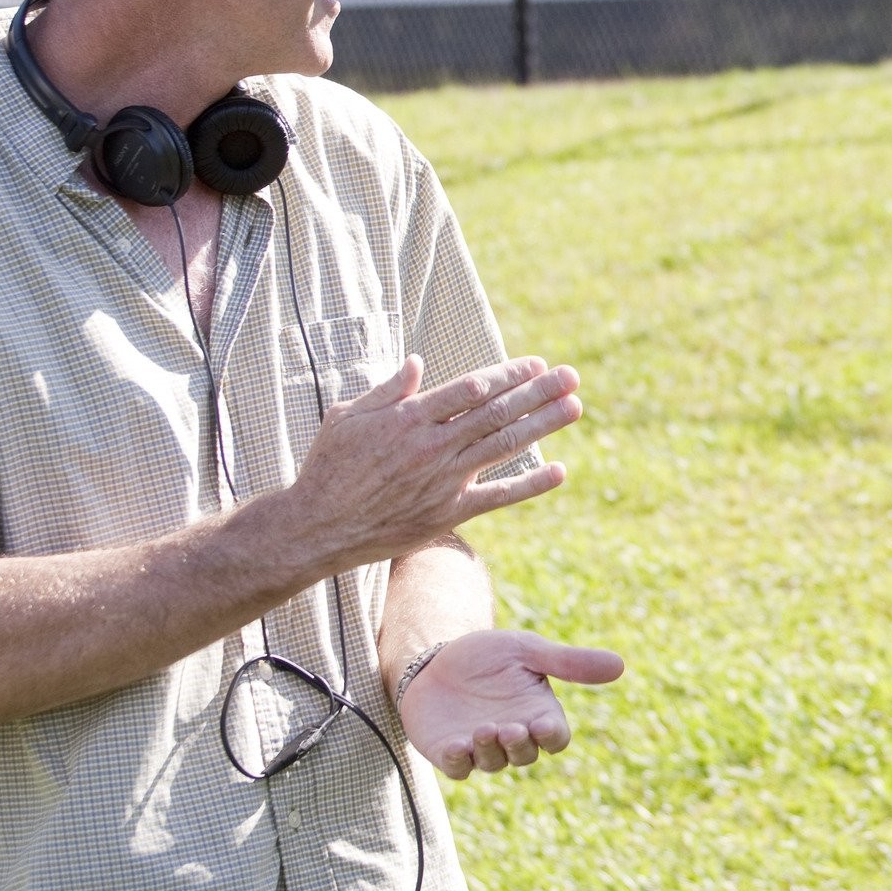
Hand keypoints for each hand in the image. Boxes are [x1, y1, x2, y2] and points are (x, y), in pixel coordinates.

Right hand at [277, 355, 581, 573]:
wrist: (317, 527)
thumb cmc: (329, 467)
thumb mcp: (348, 416)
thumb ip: (388, 390)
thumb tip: (418, 362)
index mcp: (410, 417)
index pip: (472, 387)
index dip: (508, 373)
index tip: (535, 363)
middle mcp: (433, 446)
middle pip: (497, 411)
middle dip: (538, 391)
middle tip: (571, 376)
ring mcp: (443, 481)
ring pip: (503, 446)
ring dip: (542, 425)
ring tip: (574, 407)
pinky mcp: (448, 514)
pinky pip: (498, 496)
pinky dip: (530, 483)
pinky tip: (559, 471)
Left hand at [396, 629, 624, 779]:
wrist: (433, 657)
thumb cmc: (485, 655)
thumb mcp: (526, 650)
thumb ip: (567, 662)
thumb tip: (620, 665)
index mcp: (537, 713)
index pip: (556, 738)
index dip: (552, 736)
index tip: (543, 724)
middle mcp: (512, 735)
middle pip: (526, 755)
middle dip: (520, 745)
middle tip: (510, 727)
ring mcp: (480, 748)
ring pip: (494, 763)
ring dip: (491, 750)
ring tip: (484, 728)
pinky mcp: (450, 753)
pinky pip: (459, 769)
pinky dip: (460, 761)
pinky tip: (458, 744)